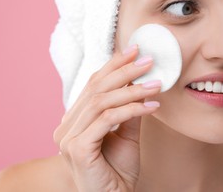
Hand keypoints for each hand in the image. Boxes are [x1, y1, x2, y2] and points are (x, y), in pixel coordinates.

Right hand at [53, 45, 160, 191]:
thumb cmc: (117, 171)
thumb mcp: (126, 135)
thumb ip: (129, 112)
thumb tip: (141, 85)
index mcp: (74, 120)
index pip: (93, 85)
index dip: (113, 65)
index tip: (134, 51)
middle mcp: (66, 126)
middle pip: (96, 88)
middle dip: (124, 71)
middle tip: (148, 61)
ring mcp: (68, 137)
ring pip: (102, 101)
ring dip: (132, 90)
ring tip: (156, 84)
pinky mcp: (76, 148)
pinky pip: (107, 120)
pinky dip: (131, 110)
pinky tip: (152, 106)